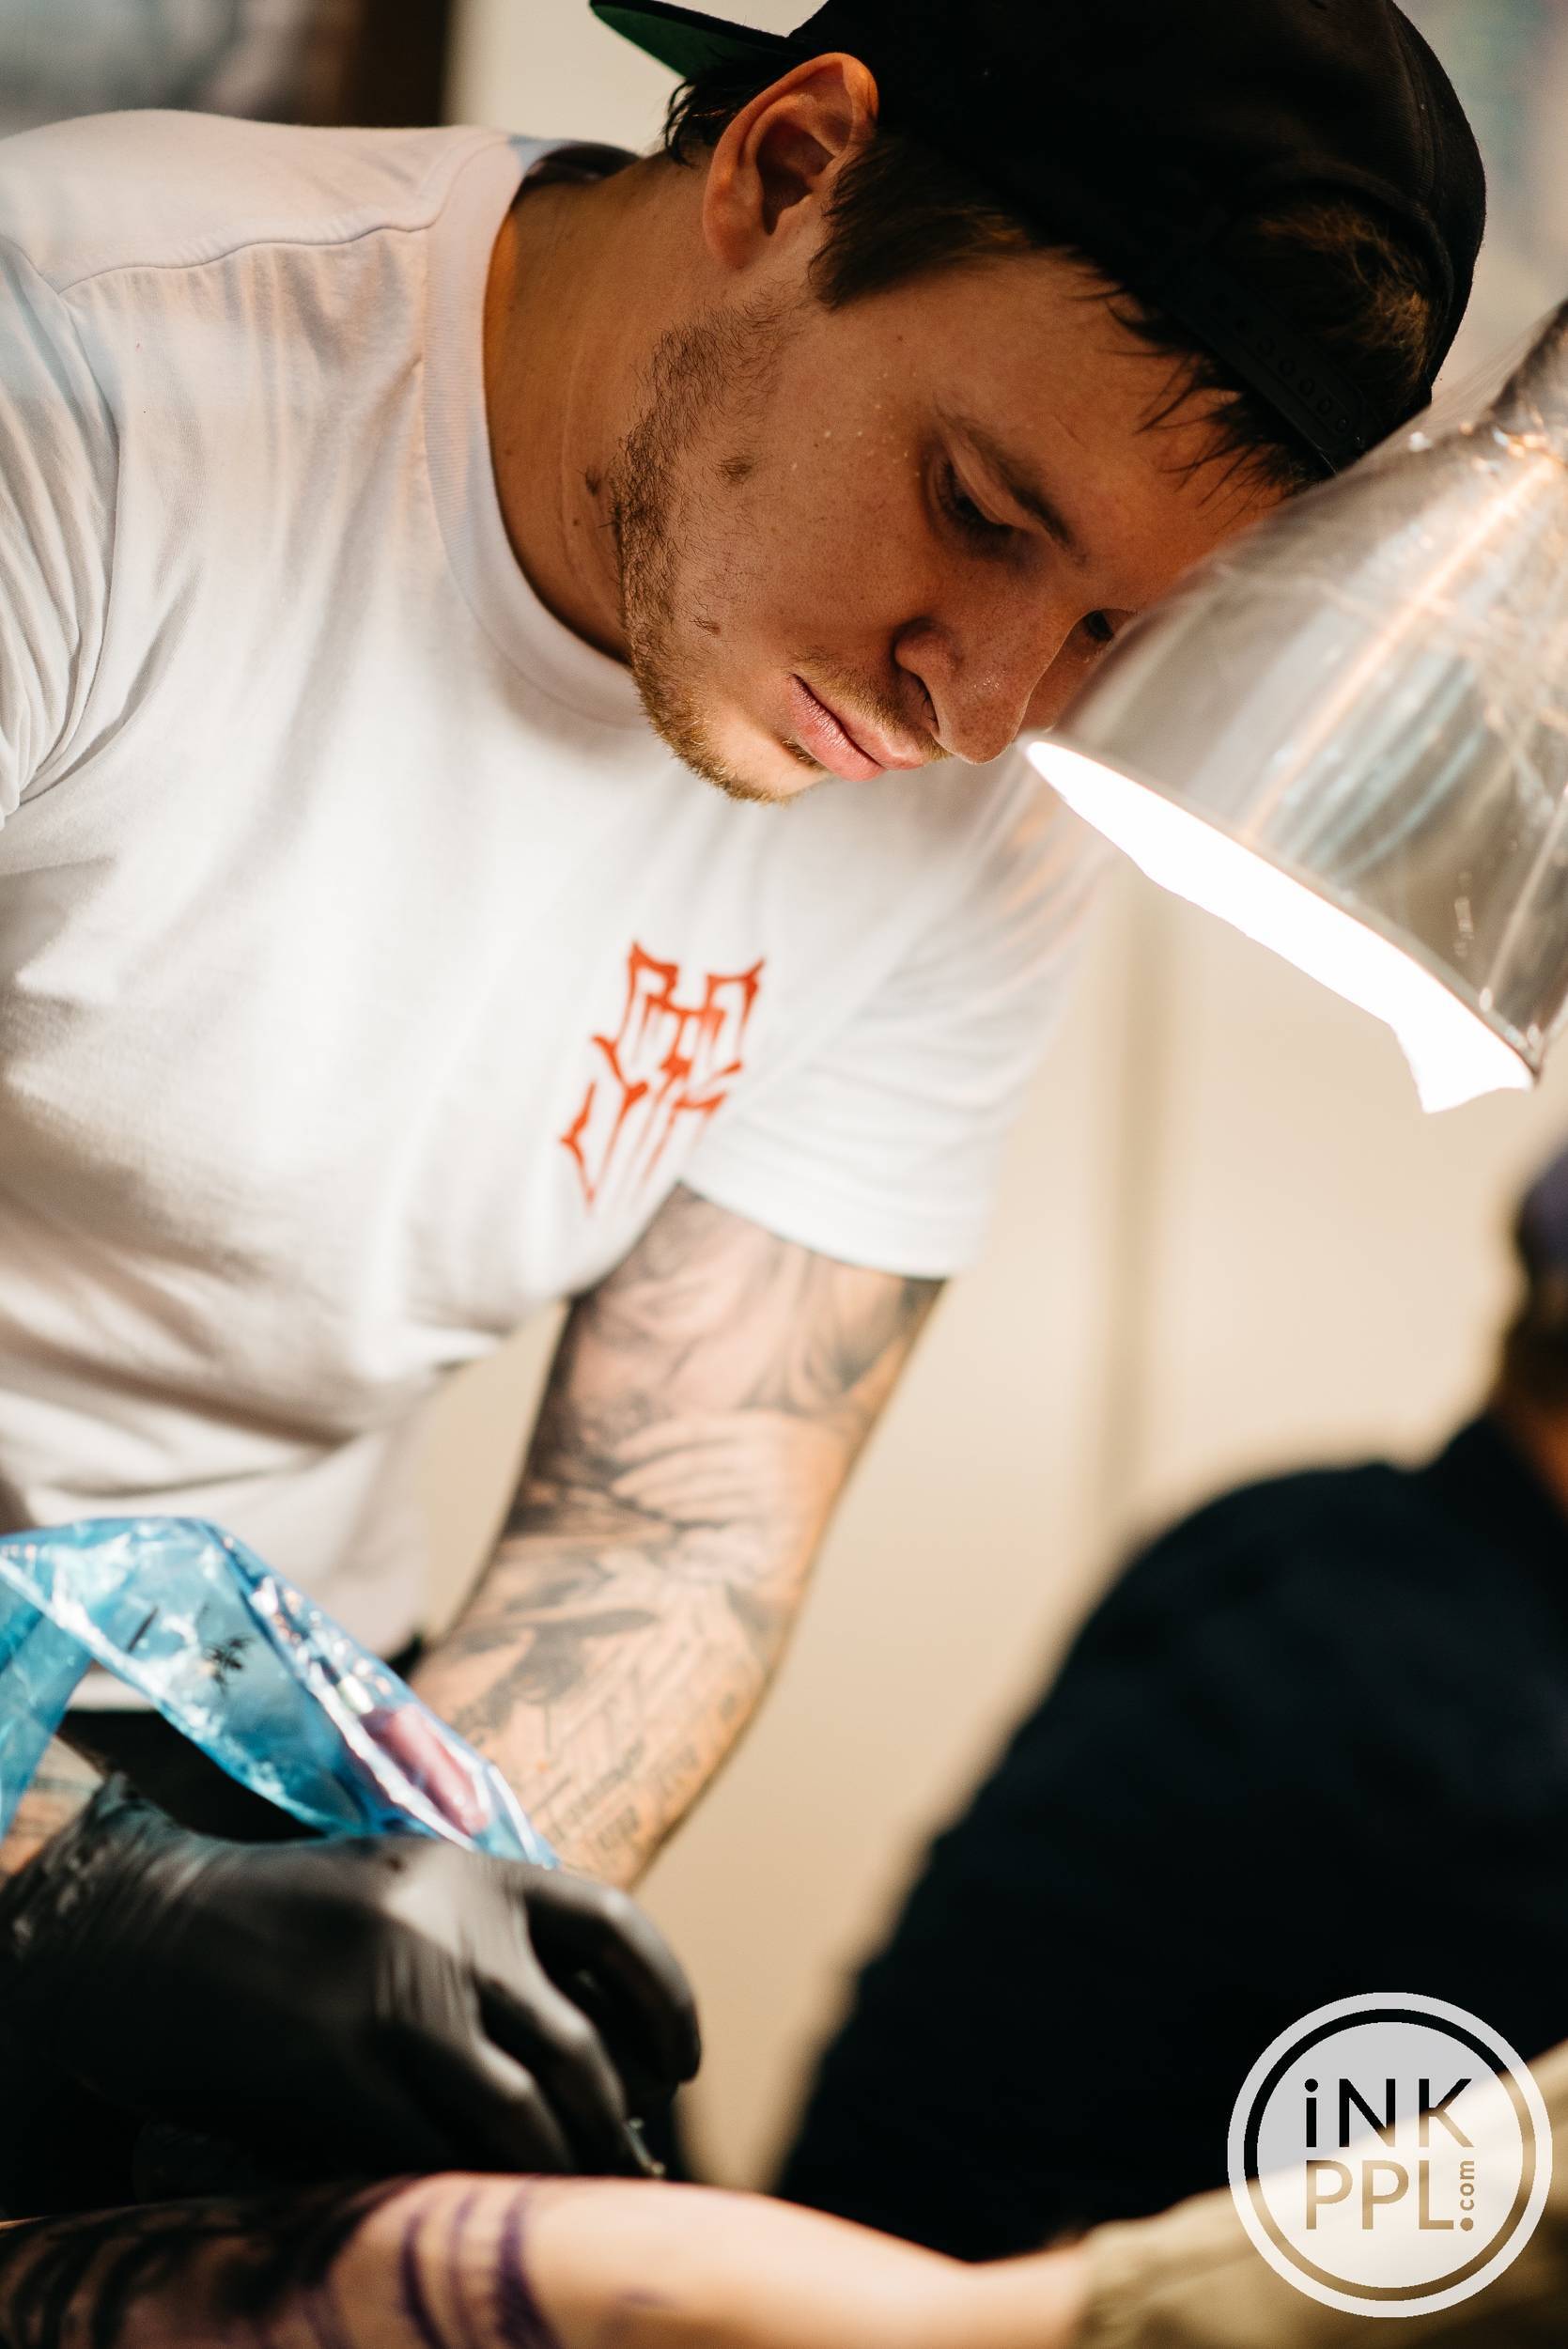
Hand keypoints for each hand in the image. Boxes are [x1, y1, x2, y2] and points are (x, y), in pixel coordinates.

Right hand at [0, 1779, 699, 2179]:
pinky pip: (436, 2155)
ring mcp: (393, 1998)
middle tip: (626, 2170)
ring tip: (572, 2202)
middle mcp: (447, 1925)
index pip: (616, 1927)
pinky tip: (478, 2209)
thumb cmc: (270, 1921)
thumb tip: (579, 2033)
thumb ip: (479, 1934)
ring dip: (562, 2173)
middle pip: (582, 2045)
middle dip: (616, 2126)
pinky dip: (469, 2193)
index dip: (668, 2004)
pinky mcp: (337, 2071)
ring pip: (525, 2112)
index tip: (680, 2068)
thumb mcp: (393, 1888)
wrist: (138, 1932)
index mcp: (469, 1870)